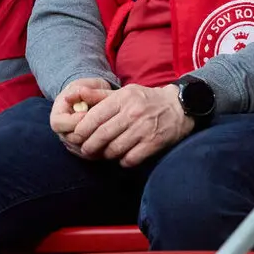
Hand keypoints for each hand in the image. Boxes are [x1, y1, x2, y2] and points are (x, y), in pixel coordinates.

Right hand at [49, 78, 112, 157]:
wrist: (93, 99)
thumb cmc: (91, 91)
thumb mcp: (90, 86)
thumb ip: (88, 90)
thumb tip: (81, 92)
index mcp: (57, 114)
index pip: (61, 124)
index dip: (77, 121)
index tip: (94, 114)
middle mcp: (61, 131)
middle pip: (71, 140)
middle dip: (90, 134)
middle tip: (107, 127)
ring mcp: (70, 142)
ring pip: (81, 150)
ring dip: (97, 144)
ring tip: (112, 134)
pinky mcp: (81, 149)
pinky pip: (89, 155)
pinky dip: (100, 151)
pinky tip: (112, 142)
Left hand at [70, 84, 193, 167]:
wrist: (179, 105)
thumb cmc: (144, 99)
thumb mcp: (122, 92)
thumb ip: (98, 96)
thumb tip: (74, 95)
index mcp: (122, 99)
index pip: (95, 117)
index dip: (82, 130)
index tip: (76, 137)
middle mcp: (132, 113)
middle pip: (102, 135)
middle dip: (89, 146)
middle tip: (85, 150)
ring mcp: (144, 128)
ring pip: (115, 149)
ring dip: (106, 154)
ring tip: (103, 153)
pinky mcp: (154, 142)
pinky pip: (131, 158)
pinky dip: (123, 161)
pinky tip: (122, 157)